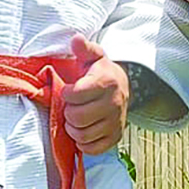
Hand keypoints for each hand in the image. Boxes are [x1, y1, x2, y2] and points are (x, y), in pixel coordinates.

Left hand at [60, 36, 129, 155]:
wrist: (122, 87)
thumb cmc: (100, 72)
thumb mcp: (92, 56)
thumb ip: (83, 48)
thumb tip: (76, 39)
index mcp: (107, 82)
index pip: (75, 95)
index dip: (66, 94)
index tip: (68, 91)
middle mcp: (114, 104)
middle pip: (77, 117)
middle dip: (67, 112)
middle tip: (70, 107)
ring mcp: (116, 123)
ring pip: (82, 135)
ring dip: (72, 128)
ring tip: (74, 118)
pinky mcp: (115, 138)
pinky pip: (92, 149)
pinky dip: (82, 142)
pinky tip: (83, 129)